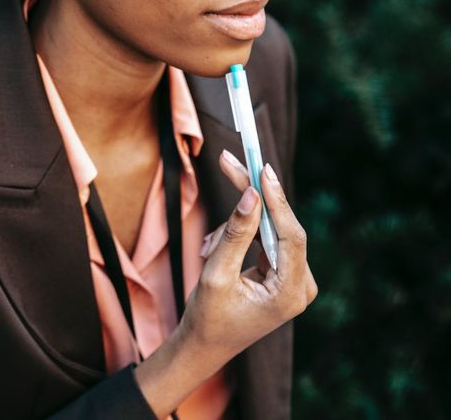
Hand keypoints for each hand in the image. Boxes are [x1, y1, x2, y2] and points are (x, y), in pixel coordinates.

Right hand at [182, 149, 317, 359]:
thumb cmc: (208, 316)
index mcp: (291, 293)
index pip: (291, 236)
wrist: (205, 345)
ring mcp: (294, 280)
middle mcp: (301, 286)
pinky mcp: (282, 274)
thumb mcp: (216, 274)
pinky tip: (214, 252)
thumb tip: (250, 196)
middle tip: (230, 162)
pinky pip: (263, 240)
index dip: (276, 200)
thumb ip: (235, 234)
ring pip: (267, 231)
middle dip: (252, 200)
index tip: (262, 170)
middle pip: (281, 227)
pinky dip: (238, 237)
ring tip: (206, 250)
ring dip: (234, 229)